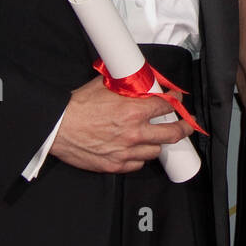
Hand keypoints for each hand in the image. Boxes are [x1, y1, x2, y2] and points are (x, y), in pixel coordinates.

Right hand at [47, 78, 192, 173]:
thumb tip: (136, 80)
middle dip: (184, 128)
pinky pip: (137, 164)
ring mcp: (126, 151)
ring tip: (157, 137)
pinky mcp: (115, 165)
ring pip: (156, 151)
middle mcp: (134, 133)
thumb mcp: (104, 86)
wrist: (57, 127)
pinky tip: (137, 151)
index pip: (166, 106)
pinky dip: (139, 157)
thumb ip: (125, 86)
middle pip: (172, 133)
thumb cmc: (77, 106)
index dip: (175, 101)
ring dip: (157, 143)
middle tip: (187, 125)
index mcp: (133, 111)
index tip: (177, 99)